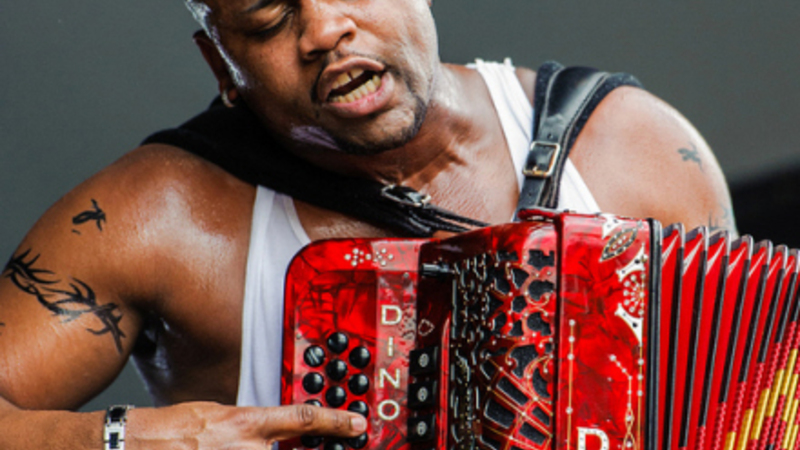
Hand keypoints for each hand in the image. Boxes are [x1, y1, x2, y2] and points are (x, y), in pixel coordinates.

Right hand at [127, 402, 367, 448]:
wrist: (133, 444)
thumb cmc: (171, 428)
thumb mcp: (217, 414)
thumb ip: (250, 428)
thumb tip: (272, 437)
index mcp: (245, 424)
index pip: (302, 418)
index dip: (335, 422)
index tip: (358, 425)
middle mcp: (245, 449)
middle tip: (322, 447)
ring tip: (232, 445)